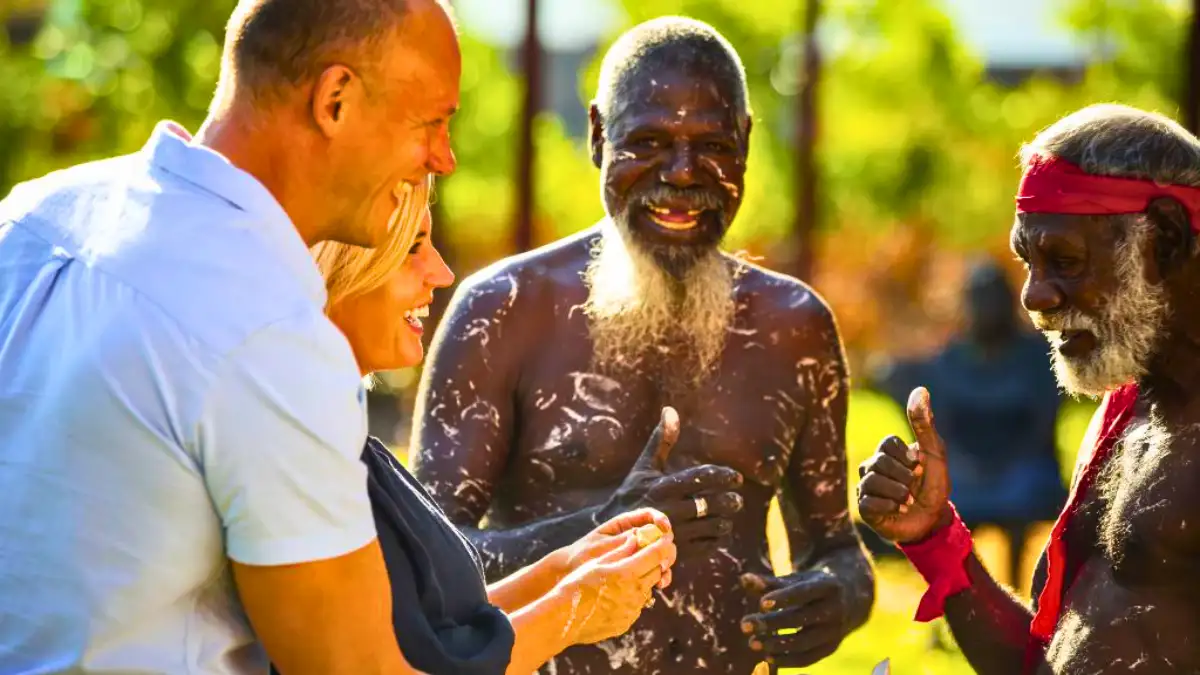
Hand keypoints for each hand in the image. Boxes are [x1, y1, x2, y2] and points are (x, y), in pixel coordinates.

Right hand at [557, 527, 677, 645]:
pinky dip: (631, 598)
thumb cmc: (576, 585)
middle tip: (648, 556)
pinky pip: (636, 606)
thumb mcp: (597, 562)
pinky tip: (614, 596)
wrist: (563, 618)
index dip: (664, 545)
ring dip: (642, 581)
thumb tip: (636, 539)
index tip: (666, 539)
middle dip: (655, 563)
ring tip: (623, 578)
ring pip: (647, 590)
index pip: (656, 555)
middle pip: (657, 572)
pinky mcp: (626, 622)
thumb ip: (620, 551)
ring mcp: (632, 609)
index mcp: (627, 572)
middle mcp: (634, 592)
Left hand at [559, 508, 674, 589]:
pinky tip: (658, 585)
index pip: (649, 516)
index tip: (666, 528)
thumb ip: (623, 541)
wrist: (570, 573)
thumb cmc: (582, 555)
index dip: (661, 520)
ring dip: (664, 564)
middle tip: (665, 559)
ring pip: (658, 556)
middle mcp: (633, 538)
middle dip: (666, 547)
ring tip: (662, 576)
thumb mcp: (602, 547)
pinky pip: (652, 571)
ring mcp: (635, 555)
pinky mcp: (635, 570)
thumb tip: (646, 533)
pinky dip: (658, 577)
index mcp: (624, 525)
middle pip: (659, 538)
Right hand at [598, 407, 744, 557]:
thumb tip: (670, 409)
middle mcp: (671, 510)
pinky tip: (714, 530)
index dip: (724, 476)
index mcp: (663, 487)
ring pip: (715, 525)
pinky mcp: (679, 552)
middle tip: (736, 500)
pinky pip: (709, 545)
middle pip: (714, 504)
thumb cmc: (631, 496)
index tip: (735, 478)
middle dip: (730, 501)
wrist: (615, 536)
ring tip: (725, 515)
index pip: (702, 477)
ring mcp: (675, 534)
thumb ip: (662, 441)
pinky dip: (717, 537)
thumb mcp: (644, 468)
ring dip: (725, 520)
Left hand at [738, 570, 849, 668]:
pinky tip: (767, 656)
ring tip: (752, 643)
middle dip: (772, 623)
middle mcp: (835, 609)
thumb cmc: (813, 587)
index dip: (784, 597)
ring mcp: (835, 631)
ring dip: (777, 644)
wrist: (850, 600)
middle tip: (744, 625)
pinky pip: (809, 658)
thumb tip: (744, 579)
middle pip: (801, 618)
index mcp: (828, 586)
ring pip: (805, 641)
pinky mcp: (831, 647)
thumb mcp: (797, 580)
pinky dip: (788, 659)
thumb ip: (770, 582)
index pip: (804, 592)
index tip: (761, 603)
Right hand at [856, 387, 951, 543]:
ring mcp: (866, 487)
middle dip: (904, 476)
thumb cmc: (934, 486)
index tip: (919, 466)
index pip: (887, 443)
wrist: (933, 521)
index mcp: (886, 452)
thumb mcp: (934, 452)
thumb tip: (920, 389)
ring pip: (872, 481)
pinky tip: (898, 509)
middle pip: (879, 461)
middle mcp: (872, 467)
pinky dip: (890, 505)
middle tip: (914, 486)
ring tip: (908, 501)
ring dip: (898, 492)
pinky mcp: (864, 508)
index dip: (906, 456)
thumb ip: (924, 423)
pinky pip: (868, 501)